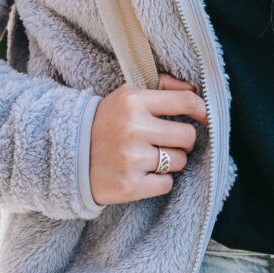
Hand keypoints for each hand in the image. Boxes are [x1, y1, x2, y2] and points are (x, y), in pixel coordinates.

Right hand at [88, 75, 205, 205]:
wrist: (70, 154)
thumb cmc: (107, 122)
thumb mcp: (127, 96)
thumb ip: (162, 87)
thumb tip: (195, 90)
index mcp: (133, 101)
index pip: (186, 103)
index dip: (202, 111)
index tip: (203, 118)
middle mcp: (133, 128)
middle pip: (187, 136)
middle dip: (182, 140)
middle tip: (168, 140)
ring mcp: (131, 158)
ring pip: (179, 161)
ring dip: (171, 161)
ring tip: (150, 156)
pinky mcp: (130, 185)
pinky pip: (167, 184)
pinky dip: (160, 180)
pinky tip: (143, 173)